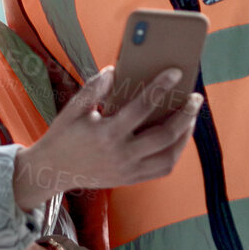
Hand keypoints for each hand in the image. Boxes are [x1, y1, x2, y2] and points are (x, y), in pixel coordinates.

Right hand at [12, 66, 201, 208]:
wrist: (52, 171)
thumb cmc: (64, 135)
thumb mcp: (74, 108)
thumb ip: (94, 88)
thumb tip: (115, 70)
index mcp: (107, 133)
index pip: (142, 107)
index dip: (161, 87)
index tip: (176, 72)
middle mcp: (121, 154)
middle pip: (165, 136)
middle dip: (185, 115)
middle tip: (196, 98)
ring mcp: (128, 170)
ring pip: (169, 156)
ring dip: (185, 136)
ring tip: (191, 117)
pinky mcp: (130, 179)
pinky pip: (162, 169)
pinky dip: (175, 153)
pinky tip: (178, 137)